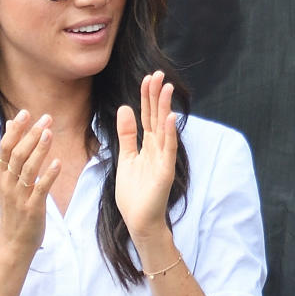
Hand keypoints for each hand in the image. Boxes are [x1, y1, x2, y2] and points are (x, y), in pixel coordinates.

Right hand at [0, 110, 60, 255]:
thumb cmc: (15, 210)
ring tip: (49, 133)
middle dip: (31, 135)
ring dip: (39, 150)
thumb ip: (11, 154)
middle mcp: (9, 184)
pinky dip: (48, 175)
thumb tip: (9, 124)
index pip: (5, 148)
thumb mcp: (8, 181)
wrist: (13, 244)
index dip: (15, 130)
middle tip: (45, 118)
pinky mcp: (32, 209)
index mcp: (3, 177)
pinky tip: (58, 163)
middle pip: (18, 155)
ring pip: (28, 169)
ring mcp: (20, 197)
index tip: (25, 113)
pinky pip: (40, 189)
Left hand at [115, 72, 178, 245]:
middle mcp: (157, 149)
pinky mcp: (165, 172)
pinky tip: (169, 117)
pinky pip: (168, 150)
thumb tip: (125, 108)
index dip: (146, 97)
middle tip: (158, 74)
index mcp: (147, 146)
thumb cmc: (134, 194)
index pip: (147, 116)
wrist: (139, 221)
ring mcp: (162, 160)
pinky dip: (169, 134)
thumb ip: (126, 135)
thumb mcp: (125, 158)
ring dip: (165, 108)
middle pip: (156, 117)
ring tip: (166, 87)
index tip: (147, 78)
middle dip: (156, 96)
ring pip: (163, 129)